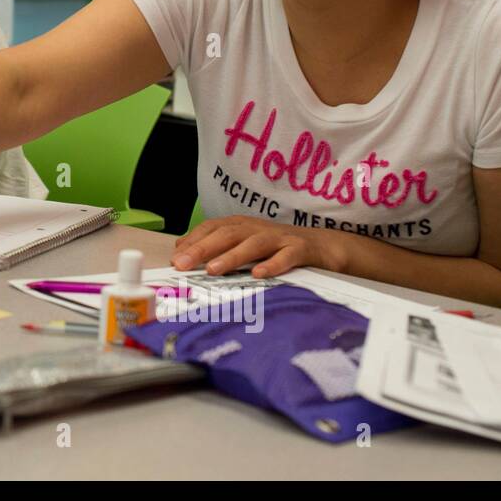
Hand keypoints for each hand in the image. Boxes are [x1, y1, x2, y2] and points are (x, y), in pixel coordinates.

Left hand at [170, 215, 342, 278]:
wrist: (325, 246)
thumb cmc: (278, 247)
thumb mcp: (246, 244)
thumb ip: (217, 246)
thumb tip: (182, 250)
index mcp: (243, 226)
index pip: (213, 228)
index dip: (193, 240)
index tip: (175, 257)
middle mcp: (258, 228)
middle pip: (228, 234)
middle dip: (203, 248)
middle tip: (183, 264)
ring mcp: (280, 238)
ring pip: (253, 244)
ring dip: (232, 256)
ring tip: (213, 269)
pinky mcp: (301, 250)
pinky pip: (286, 257)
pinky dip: (272, 264)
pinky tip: (259, 274)